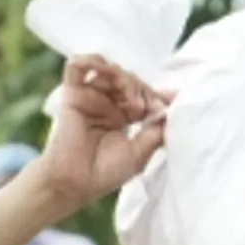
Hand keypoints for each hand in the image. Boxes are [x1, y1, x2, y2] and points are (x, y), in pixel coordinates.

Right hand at [36, 56, 169, 211]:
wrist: (76, 183)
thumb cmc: (105, 173)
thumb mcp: (140, 153)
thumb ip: (156, 132)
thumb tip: (172, 110)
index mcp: (123, 116)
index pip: (143, 96)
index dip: (158, 95)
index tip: (172, 100)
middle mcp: (107, 104)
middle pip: (130, 81)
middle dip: (143, 90)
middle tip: (149, 109)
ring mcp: (90, 97)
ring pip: (110, 72)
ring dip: (126, 80)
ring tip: (133, 102)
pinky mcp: (73, 94)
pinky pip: (77, 67)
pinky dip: (91, 61)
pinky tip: (105, 68)